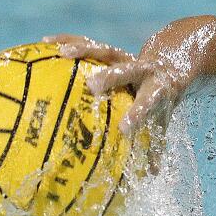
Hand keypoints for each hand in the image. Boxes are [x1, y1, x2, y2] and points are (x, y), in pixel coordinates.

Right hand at [42, 33, 193, 134]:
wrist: (170, 65)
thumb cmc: (161, 100)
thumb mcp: (162, 118)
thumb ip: (156, 143)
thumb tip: (150, 174)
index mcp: (156, 89)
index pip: (148, 102)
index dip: (137, 114)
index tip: (123, 129)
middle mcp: (143, 70)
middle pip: (127, 70)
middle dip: (111, 76)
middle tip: (92, 85)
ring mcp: (126, 57)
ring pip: (106, 51)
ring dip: (85, 50)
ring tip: (61, 53)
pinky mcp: (112, 49)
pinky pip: (89, 43)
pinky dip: (69, 41)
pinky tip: (44, 43)